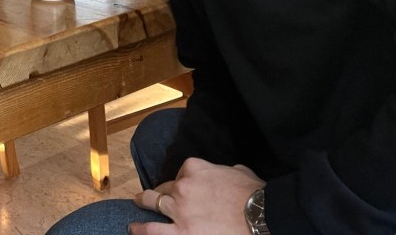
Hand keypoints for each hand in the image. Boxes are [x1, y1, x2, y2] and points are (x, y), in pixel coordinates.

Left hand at [131, 158, 262, 233]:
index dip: (183, 180)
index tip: (186, 187)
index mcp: (194, 168)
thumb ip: (225, 170)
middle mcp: (182, 186)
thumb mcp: (240, 171)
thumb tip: (227, 173)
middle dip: (161, 192)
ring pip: (152, 203)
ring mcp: (179, 210)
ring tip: (136, 206)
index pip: (181, 172)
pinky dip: (140, 229)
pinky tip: (133, 229)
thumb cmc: (255, 196)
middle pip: (165, 188)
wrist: (263, 218)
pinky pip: (152, 231)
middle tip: (153, 196)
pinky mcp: (181, 232)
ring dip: (143, 204)